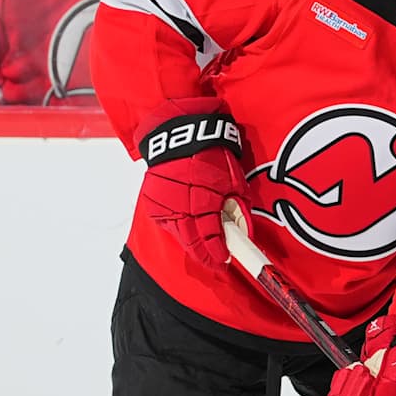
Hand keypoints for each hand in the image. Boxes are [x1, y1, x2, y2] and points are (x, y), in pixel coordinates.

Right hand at [136, 104, 246, 269]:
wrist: (180, 135)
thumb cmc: (210, 153)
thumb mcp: (234, 180)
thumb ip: (238, 208)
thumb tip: (243, 230)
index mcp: (202, 201)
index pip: (211, 238)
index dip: (219, 253)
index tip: (226, 261)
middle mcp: (179, 207)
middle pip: (191, 243)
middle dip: (204, 254)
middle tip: (215, 260)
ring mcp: (163, 206)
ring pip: (179, 235)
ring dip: (192, 241)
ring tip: (204, 243)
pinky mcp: (153, 203)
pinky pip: (168, 223)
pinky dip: (179, 226)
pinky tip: (189, 223)